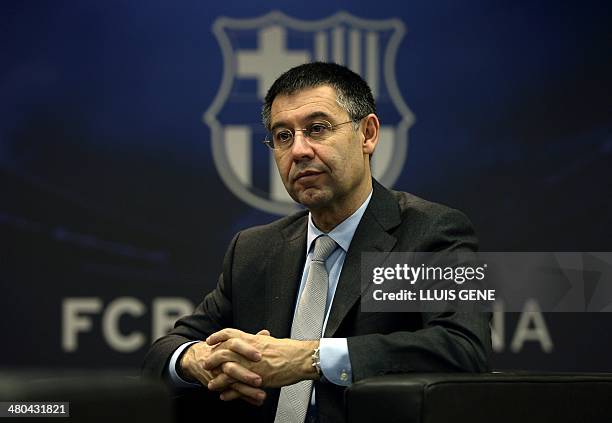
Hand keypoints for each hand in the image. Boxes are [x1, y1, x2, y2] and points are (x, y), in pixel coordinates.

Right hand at [179, 335, 266, 405]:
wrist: (199, 358)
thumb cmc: (221, 348)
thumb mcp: (233, 341)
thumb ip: (250, 339)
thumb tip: (265, 333)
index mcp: (226, 346)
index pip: (234, 345)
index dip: (246, 350)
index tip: (259, 356)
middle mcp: (221, 361)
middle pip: (231, 367)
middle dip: (245, 375)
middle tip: (259, 380)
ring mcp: (219, 375)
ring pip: (232, 384)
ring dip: (247, 390)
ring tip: (261, 395)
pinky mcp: (219, 385)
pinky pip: (232, 393)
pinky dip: (246, 398)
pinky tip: (256, 401)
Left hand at [204, 328, 319, 388]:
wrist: (300, 358)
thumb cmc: (289, 350)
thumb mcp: (271, 341)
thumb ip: (260, 341)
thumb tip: (257, 338)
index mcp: (253, 339)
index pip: (229, 333)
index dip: (218, 336)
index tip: (210, 340)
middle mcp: (249, 351)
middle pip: (223, 352)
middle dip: (212, 359)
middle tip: (206, 363)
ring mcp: (251, 365)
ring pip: (227, 371)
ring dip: (217, 379)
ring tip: (211, 384)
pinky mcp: (256, 378)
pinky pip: (238, 386)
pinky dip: (229, 392)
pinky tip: (225, 395)